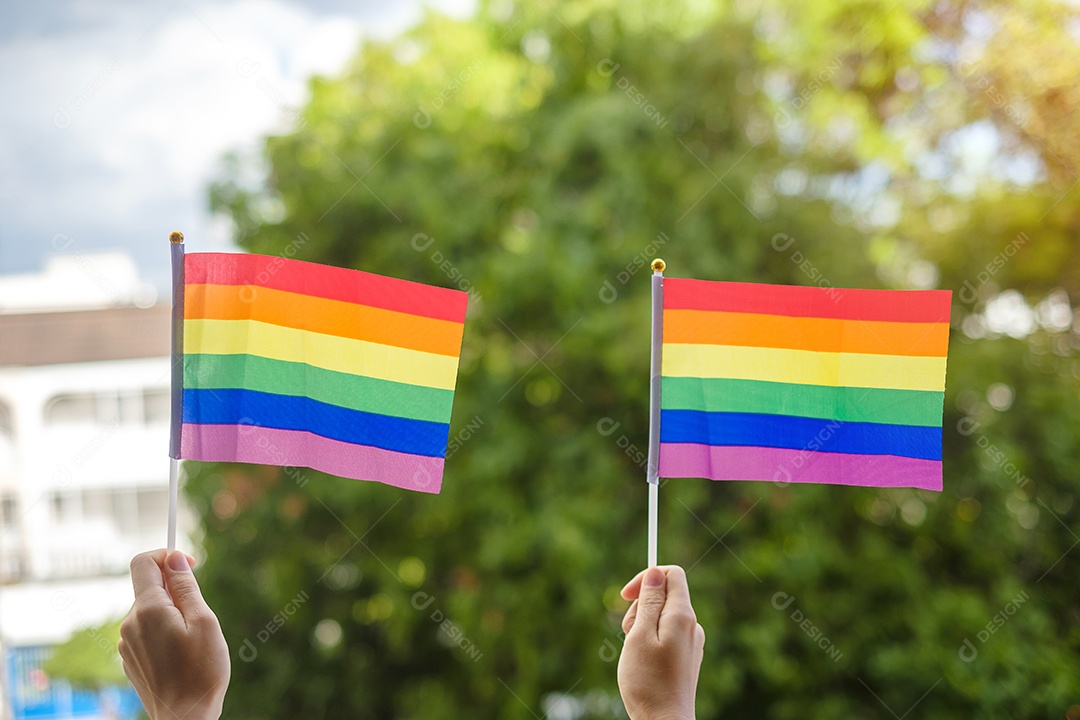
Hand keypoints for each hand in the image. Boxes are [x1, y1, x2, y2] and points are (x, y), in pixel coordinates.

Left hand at [119, 550, 229, 719]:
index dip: (166, 555)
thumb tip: (174, 558)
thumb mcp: (204, 622)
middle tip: (200, 616)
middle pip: (149, 588)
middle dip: (175, 591)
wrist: (184, 718)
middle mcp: (130, 624)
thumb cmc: (202, 672)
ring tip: (192, 641)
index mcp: (148, 610)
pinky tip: (180, 655)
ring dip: (171, 613)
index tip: (189, 565)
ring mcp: (127, 643)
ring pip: (149, 610)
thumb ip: (186, 588)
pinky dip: (164, 631)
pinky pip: (146, 631)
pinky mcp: (130, 659)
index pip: (143, 563)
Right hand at [616, 565, 704, 719]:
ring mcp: (691, 642)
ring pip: (662, 616)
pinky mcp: (686, 657)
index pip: (671, 574)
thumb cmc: (648, 681)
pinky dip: (650, 640)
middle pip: (664, 596)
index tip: (627, 595)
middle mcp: (692, 625)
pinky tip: (644, 662)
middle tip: (629, 634)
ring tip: (635, 652)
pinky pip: (667, 634)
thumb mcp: (640, 635)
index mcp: (682, 615)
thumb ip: (649, 601)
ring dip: (643, 625)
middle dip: (640, 606)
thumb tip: (655, 572)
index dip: (647, 577)